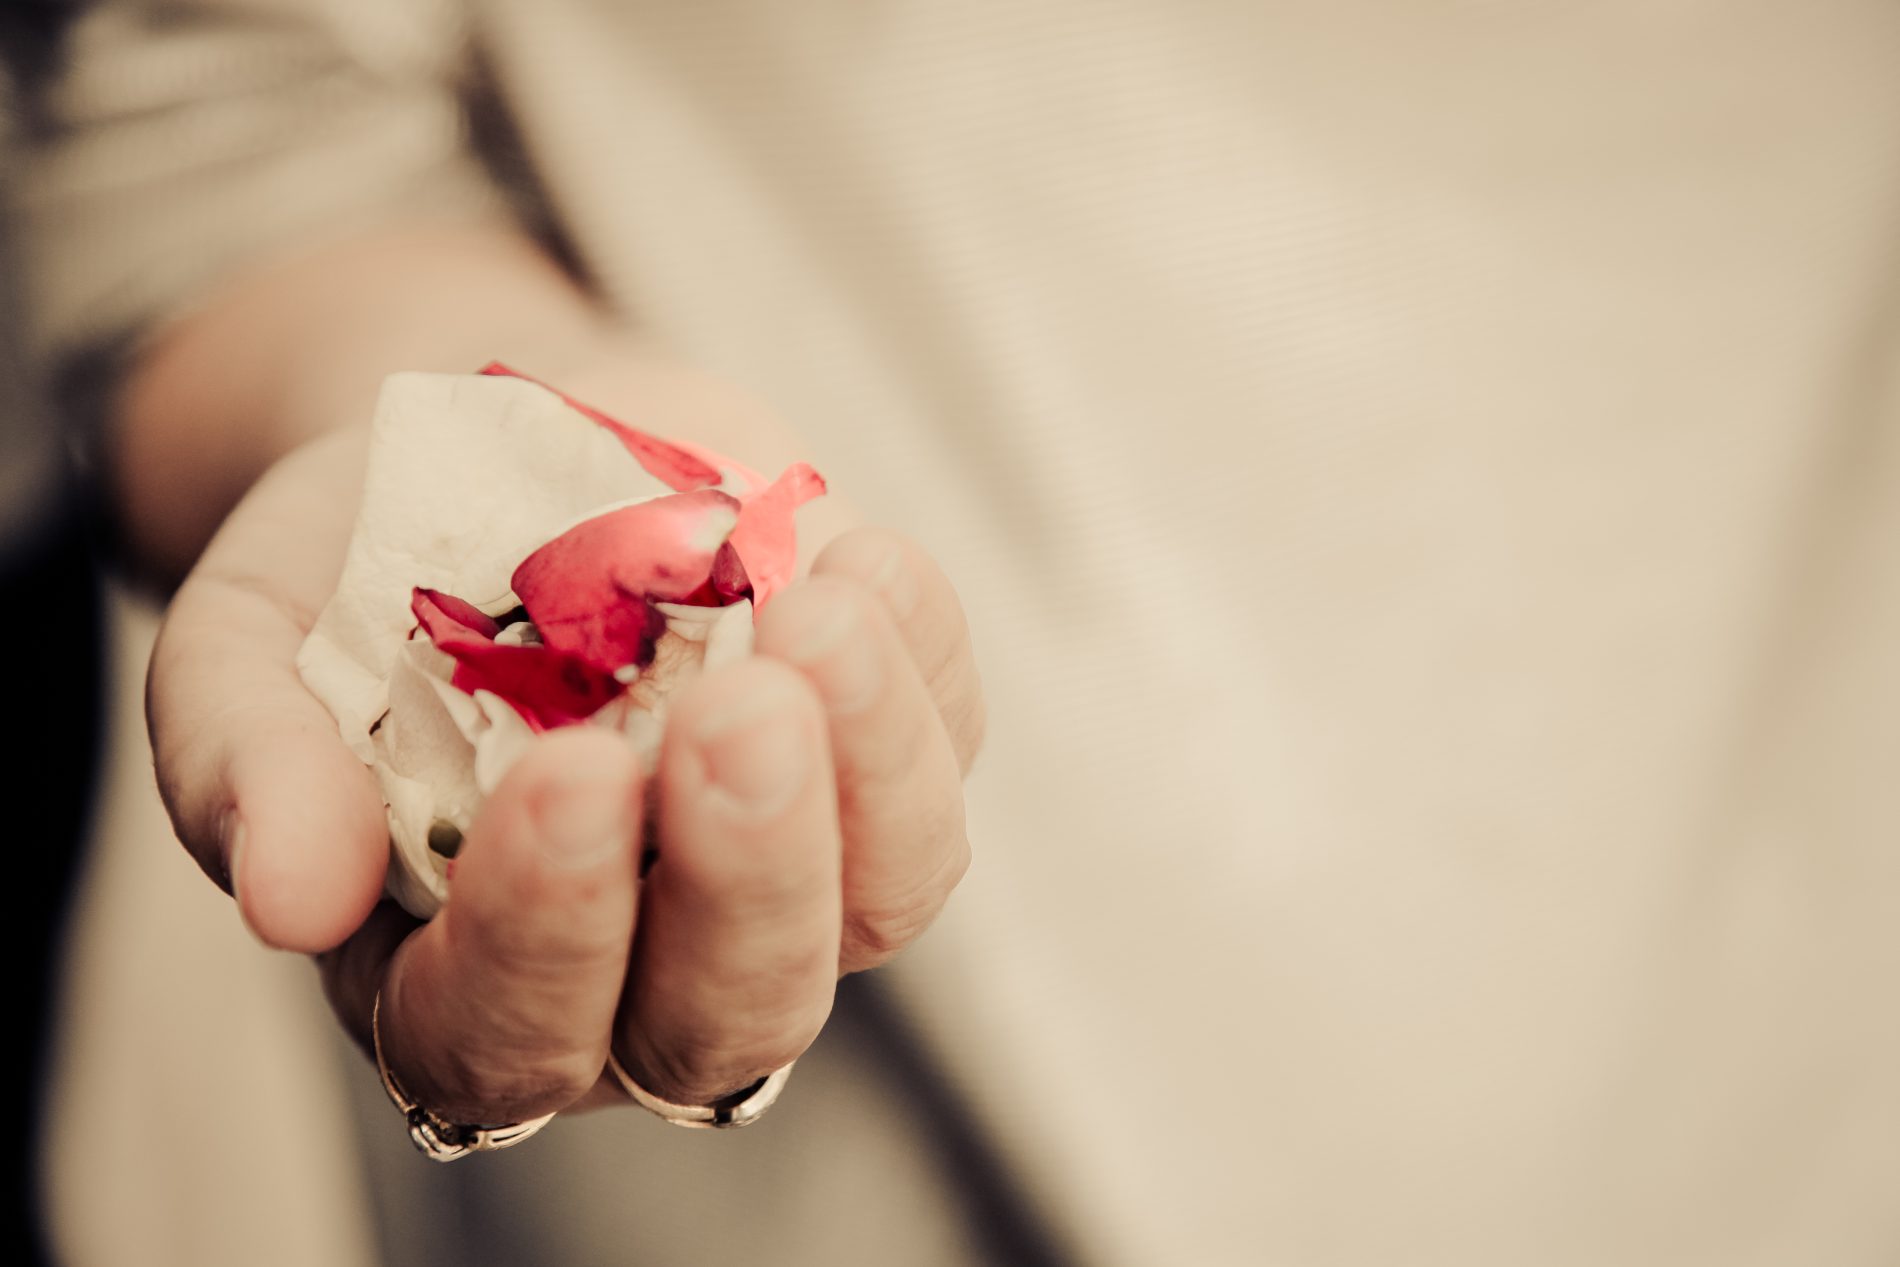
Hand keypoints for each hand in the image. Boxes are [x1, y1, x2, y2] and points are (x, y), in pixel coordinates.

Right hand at [149, 421, 982, 1123]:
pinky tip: (867, 563)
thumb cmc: (350, 580)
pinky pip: (940, 761)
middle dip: (747, 875)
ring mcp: (780, 868)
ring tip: (821, 613)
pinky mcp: (874, 764)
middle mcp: (641, 963)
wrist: (484, 451)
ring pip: (877, 901)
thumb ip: (247, 767)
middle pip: (728, 1014)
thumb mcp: (249, 649)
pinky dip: (925, 669)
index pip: (510, 1032)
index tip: (565, 774)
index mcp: (459, 977)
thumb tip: (286, 898)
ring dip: (872, 772)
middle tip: (735, 713)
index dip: (547, 934)